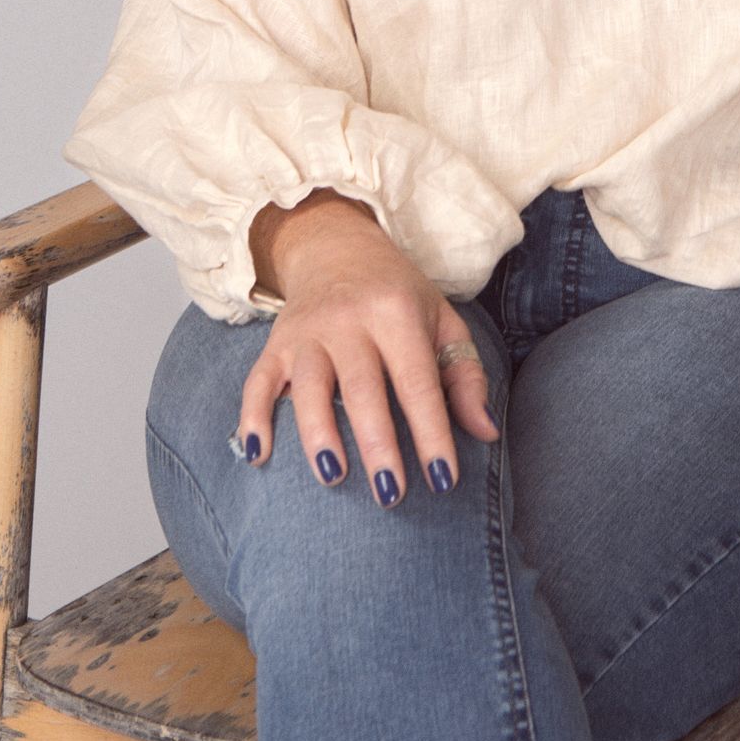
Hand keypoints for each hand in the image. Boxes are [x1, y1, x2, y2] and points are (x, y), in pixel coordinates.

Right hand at [237, 192, 498, 500]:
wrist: (338, 246)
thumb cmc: (399, 294)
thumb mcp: (442, 320)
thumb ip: (465, 376)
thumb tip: (485, 433)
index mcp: (397, 313)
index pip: (417, 381)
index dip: (431, 432)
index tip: (443, 479)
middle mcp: (350, 320)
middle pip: (363, 389)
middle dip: (377, 444)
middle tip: (390, 494)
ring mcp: (308, 332)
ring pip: (310, 388)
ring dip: (318, 435)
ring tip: (333, 478)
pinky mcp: (275, 343)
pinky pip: (258, 382)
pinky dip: (254, 417)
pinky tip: (259, 454)